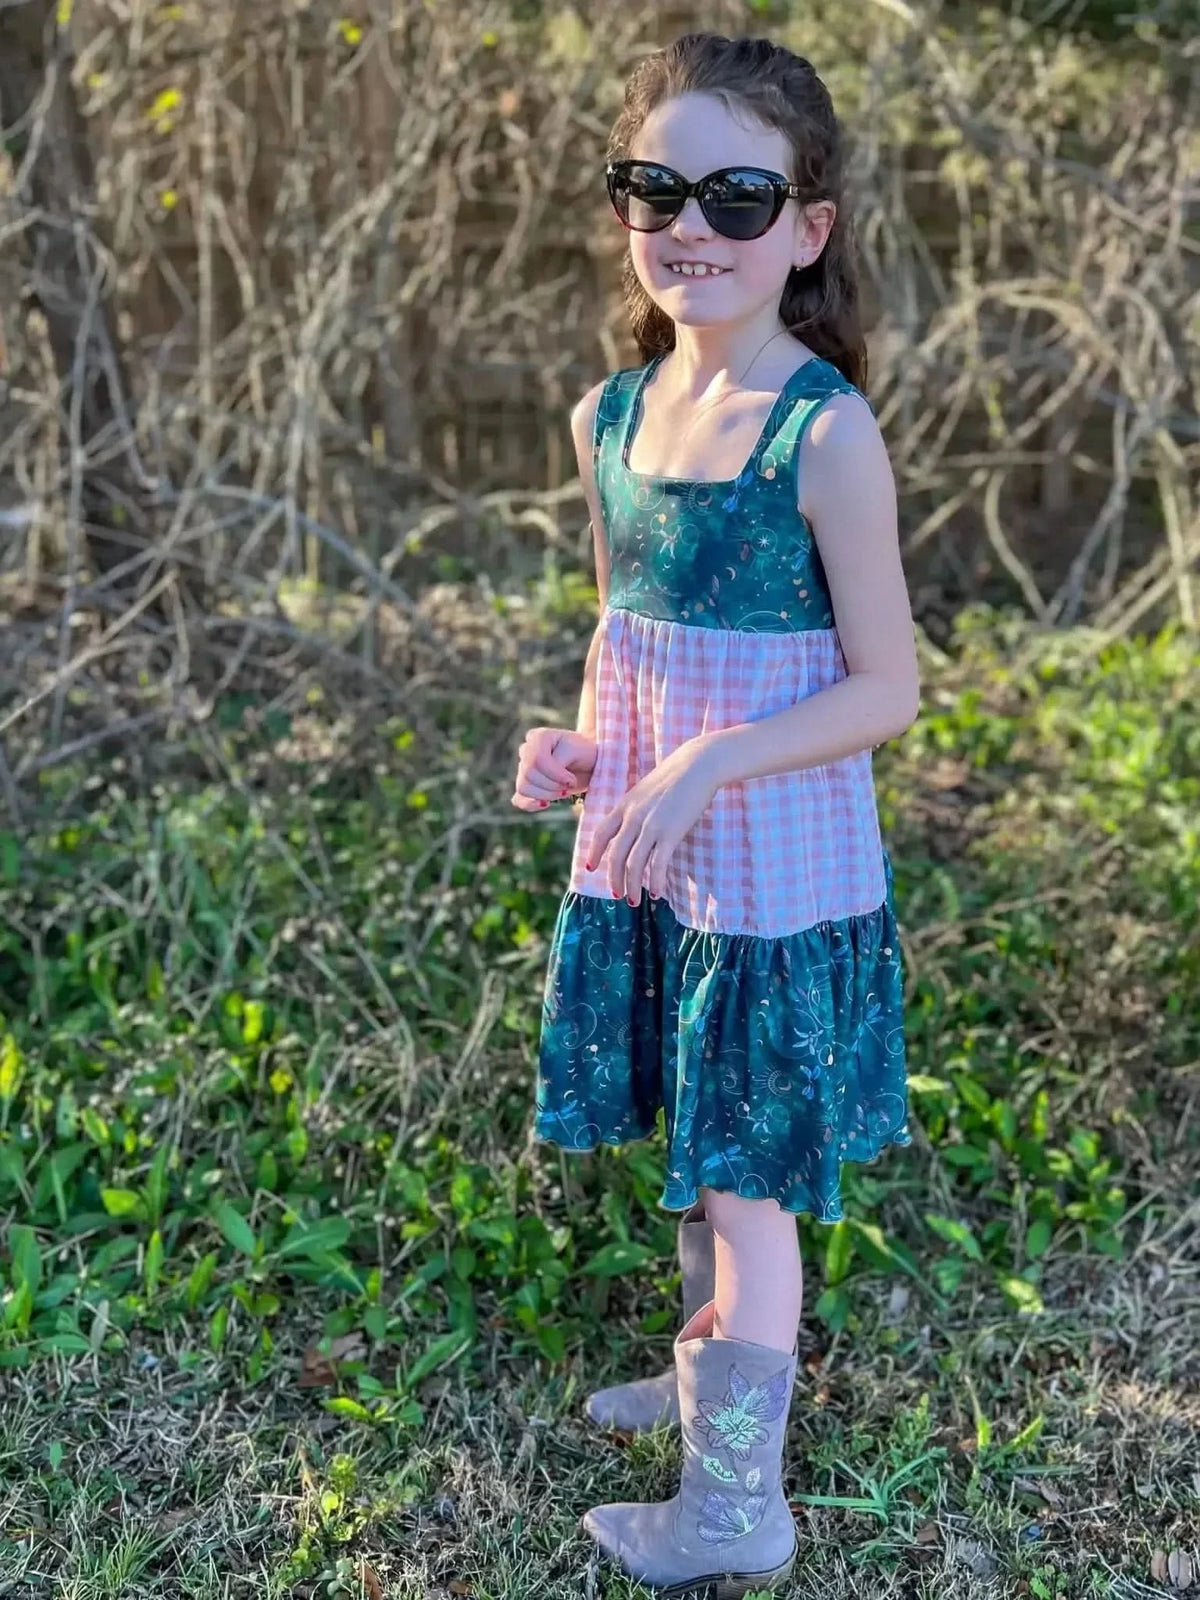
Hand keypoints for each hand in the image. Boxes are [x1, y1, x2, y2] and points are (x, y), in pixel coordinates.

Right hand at [512, 726, 597, 810]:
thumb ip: (558, 761)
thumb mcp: (576, 751)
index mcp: (538, 737)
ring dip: (546, 795)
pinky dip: (531, 805)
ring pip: (523, 787)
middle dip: (552, 785)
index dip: (554, 775)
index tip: (572, 780)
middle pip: (528, 774)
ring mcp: (523, 768)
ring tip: (562, 792)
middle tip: (569, 786)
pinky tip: (546, 804)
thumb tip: (544, 779)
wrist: (589, 764)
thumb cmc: (584, 753)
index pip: (536, 760)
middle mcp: (526, 750)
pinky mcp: (526, 785)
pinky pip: (518, 799)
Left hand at [587, 737, 720, 904]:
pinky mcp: (670, 833)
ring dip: (633, 886)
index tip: (591, 868)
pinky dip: (655, 881)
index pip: (601, 833)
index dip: (594, 853)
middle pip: (615, 855)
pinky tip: (656, 892)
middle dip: (614, 879)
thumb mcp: (646, 789)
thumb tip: (634, 825)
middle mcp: (633, 817)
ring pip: (634, 864)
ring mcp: (651, 825)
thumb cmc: (676, 776)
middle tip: (617, 895)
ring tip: (635, 901)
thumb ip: (637, 807)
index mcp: (625, 805)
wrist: (698, 764)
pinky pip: (657, 864)